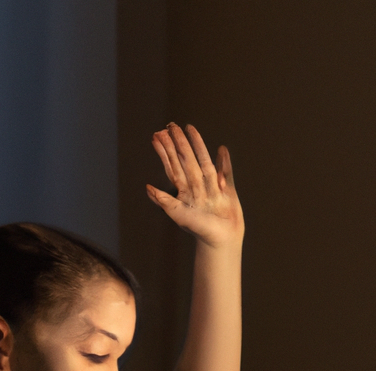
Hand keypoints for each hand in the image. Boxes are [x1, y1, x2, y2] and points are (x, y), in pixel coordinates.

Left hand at [147, 123, 242, 248]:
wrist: (222, 241)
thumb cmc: (200, 230)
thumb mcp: (179, 216)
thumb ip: (164, 201)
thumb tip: (148, 188)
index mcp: (185, 191)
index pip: (173, 167)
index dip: (165, 152)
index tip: (157, 136)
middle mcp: (197, 186)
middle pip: (187, 160)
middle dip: (179, 143)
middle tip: (171, 125)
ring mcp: (213, 187)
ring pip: (204, 162)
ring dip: (198, 146)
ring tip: (191, 129)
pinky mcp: (228, 192)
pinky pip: (226, 173)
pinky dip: (225, 163)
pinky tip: (222, 150)